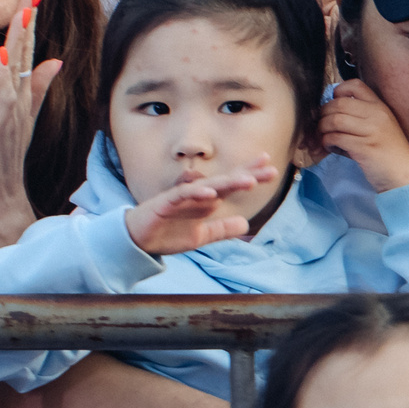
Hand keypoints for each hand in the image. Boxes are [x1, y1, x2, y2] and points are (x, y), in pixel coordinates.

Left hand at [0, 0, 61, 248]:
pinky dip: (4, 74)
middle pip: (25, 50)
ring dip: (20, 37)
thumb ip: (37, 87)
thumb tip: (54, 61)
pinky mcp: (0, 125)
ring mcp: (11, 110)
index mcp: (17, 92)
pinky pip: (3, 95)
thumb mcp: (19, 115)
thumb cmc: (2, 157)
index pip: (25, 49)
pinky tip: (2, 54)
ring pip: (17, 66)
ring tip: (23, 9)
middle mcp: (18, 97)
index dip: (28, 20)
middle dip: (28, 18)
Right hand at [125, 158, 279, 255]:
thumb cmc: (168, 233)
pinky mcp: (166, 203)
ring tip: (249, 180)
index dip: (250, 175)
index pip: (232, 184)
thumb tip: (246, 224)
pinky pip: (183, 195)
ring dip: (229, 182)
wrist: (137, 239)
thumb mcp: (201, 236)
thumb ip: (222, 229)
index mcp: (207, 201)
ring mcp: (182, 197)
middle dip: (247, 174)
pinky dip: (197, 193)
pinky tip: (212, 194)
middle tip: (269, 168)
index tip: (271, 167)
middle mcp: (197, 194)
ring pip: (209, 185)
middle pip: (226, 181)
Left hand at [321, 79, 408, 191]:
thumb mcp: (380, 128)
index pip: (355, 85)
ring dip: (322, 130)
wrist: (406, 177)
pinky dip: (327, 142)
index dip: (338, 92)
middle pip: (339, 103)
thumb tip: (329, 112)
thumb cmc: (390, 154)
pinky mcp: (365, 148)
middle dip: (323, 114)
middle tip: (321, 126)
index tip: (333, 106)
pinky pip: (336, 138)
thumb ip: (360, 118)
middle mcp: (377, 115)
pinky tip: (332, 148)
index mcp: (381, 107)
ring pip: (334, 120)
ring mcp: (372, 131)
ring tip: (325, 138)